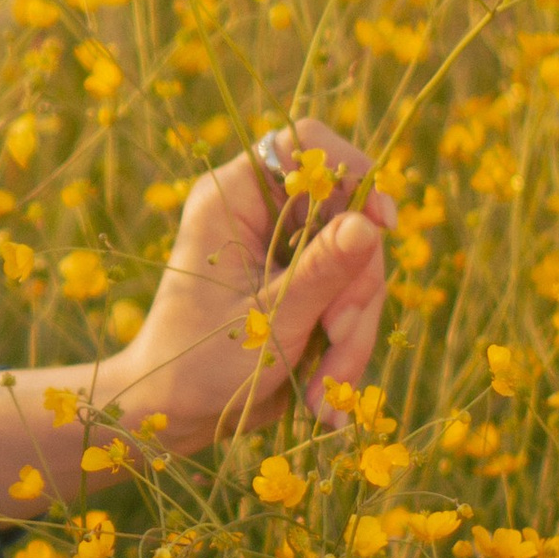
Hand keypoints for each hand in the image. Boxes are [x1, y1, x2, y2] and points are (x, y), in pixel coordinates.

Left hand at [0, 119, 393, 512]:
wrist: (175, 411)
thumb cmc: (200, 361)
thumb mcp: (270, 319)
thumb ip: (321, 271)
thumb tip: (369, 223)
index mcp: (232, 199)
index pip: (303, 146)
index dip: (352, 172)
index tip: (383, 223)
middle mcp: (259, 215)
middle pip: (348, 221)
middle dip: (352, 292)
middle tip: (336, 342)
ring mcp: (284, 251)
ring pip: (357, 267)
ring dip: (351, 334)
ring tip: (322, 394)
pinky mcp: (302, 286)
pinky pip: (349, 299)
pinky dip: (344, 345)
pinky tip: (321, 395)